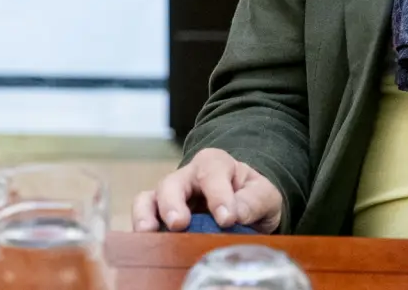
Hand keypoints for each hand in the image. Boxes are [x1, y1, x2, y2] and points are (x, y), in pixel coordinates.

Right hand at [132, 149, 282, 233]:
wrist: (245, 205)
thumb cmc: (252, 196)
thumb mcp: (265, 194)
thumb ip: (253, 200)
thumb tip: (235, 213)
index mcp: (215, 164)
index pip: (212, 174)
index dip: (218, 197)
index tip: (227, 219)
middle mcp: (187, 176)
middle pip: (172, 184)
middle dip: (173, 203)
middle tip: (179, 223)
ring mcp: (171, 196)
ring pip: (149, 198)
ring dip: (146, 215)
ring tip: (148, 232)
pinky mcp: (161, 216)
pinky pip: (145, 218)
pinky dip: (142, 229)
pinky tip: (146, 244)